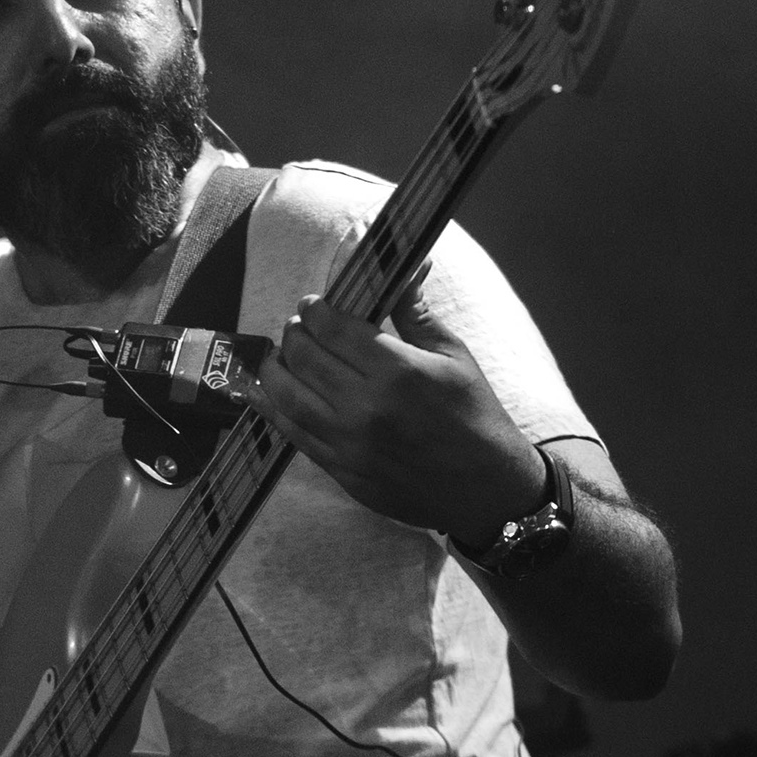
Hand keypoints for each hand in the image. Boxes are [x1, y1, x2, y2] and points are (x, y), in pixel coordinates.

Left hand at [252, 298, 545, 540]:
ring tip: (280, 356)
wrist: (486, 489)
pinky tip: (270, 394)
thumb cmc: (475, 415)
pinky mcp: (342, 471)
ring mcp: (350, 444)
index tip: (314, 304)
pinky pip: (294, 435)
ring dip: (276, 369)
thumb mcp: (454, 356)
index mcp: (398, 372)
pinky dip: (275, 410)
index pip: (334, 329)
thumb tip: (403, 267)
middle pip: (304, 358)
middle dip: (294, 334)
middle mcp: (367, 408)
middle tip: (298, 327)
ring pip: (287, 397)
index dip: (316, 310)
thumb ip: (415, 312)